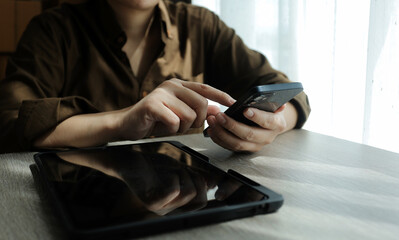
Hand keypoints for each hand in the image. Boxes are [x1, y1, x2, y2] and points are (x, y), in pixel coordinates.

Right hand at [117, 79, 234, 139]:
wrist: (127, 125)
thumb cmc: (154, 120)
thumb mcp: (179, 115)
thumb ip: (197, 110)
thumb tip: (218, 110)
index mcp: (179, 85)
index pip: (205, 88)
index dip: (221, 95)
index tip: (234, 103)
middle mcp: (171, 85)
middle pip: (202, 104)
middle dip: (198, 121)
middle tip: (184, 125)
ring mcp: (161, 93)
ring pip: (189, 115)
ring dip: (182, 127)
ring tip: (169, 125)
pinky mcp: (152, 104)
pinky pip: (174, 121)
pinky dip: (171, 129)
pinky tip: (161, 127)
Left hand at [206, 103, 296, 151]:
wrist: (269, 124)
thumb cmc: (269, 111)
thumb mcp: (273, 104)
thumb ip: (272, 101)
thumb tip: (272, 99)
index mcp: (277, 124)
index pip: (268, 121)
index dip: (257, 117)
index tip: (246, 110)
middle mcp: (267, 138)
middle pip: (249, 134)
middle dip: (232, 125)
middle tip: (219, 115)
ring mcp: (255, 146)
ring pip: (237, 143)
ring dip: (221, 132)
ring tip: (212, 120)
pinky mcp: (244, 149)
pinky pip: (230, 147)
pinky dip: (219, 138)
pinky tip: (211, 129)